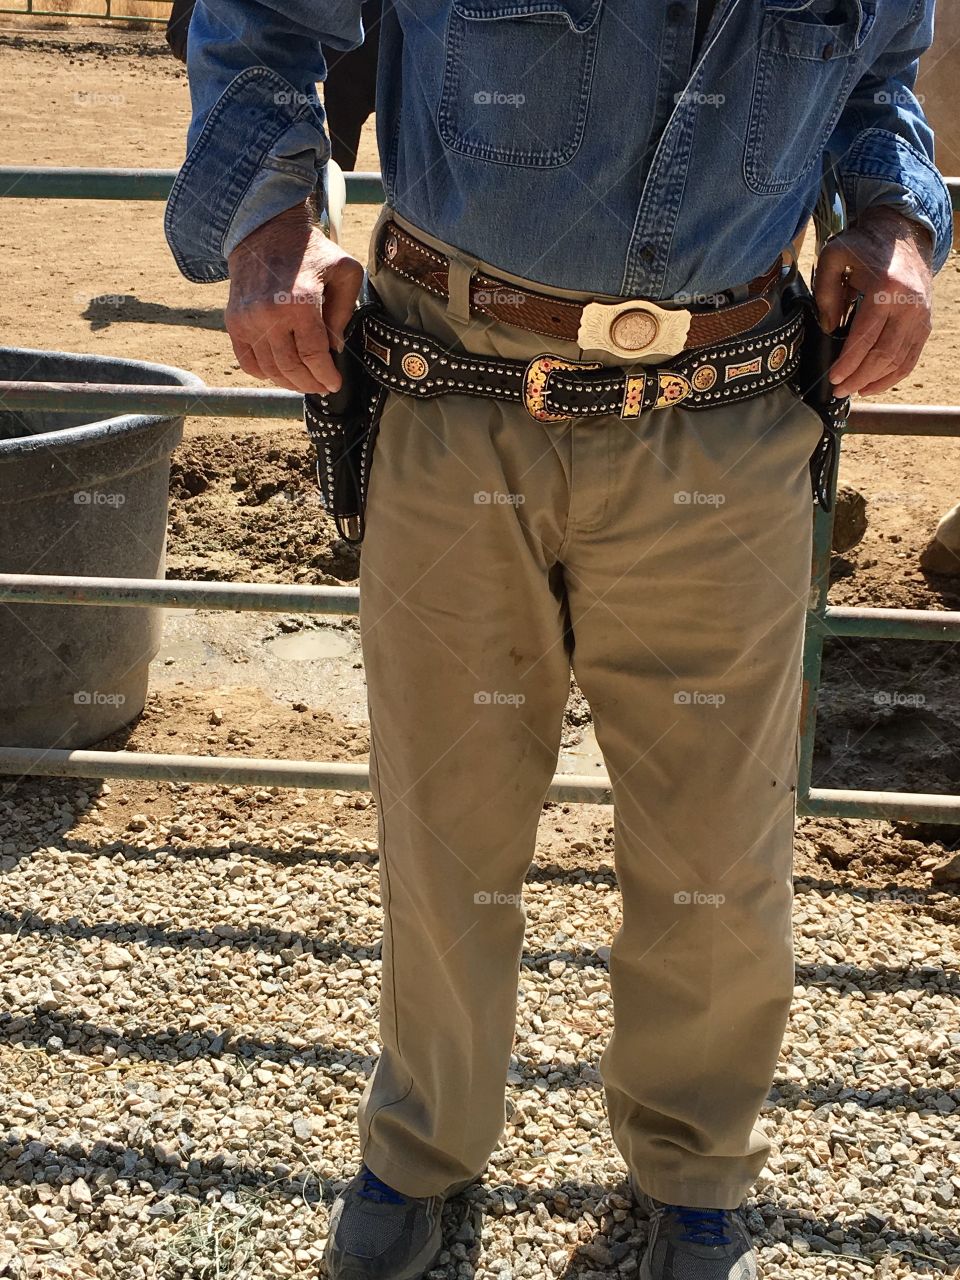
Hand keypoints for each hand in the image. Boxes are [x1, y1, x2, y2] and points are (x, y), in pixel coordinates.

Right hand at [225, 201, 363, 392]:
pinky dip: (264, 374)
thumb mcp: (345, 272)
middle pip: (291, 368)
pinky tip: (279, 372)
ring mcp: (248, 319)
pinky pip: (247, 362)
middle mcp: (270, 314)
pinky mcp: (234, 321)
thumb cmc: (311, 252)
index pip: (314, 356)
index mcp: (300, 303)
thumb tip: (334, 349)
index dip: (326, 376)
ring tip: (304, 381)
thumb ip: (345, 312)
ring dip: (289, 382)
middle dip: (310, 384)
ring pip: (269, 369)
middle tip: (322, 387)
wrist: (266, 232)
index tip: (334, 384)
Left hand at [814, 206, 933, 397]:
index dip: (848, 363)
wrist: (904, 235)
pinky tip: (874, 384)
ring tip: (854, 390)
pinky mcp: (925, 323)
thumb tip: (828, 329)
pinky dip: (894, 375)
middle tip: (839, 390)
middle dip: (859, 378)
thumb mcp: (834, 258)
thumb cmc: (865, 247)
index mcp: (886, 289)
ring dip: (875, 381)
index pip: (865, 338)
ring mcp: (920, 315)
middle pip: (884, 354)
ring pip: (899, 360)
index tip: (833, 378)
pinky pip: (912, 357)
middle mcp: (908, 304)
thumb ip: (825, 293)